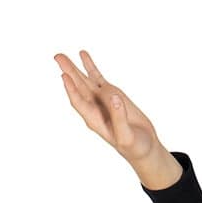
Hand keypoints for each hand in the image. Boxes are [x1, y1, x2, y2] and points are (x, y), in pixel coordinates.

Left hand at [53, 49, 163, 167]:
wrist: (144, 146)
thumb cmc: (134, 147)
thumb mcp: (126, 137)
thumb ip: (119, 118)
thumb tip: (114, 97)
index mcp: (95, 120)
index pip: (79, 102)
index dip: (71, 90)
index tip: (64, 75)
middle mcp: (94, 108)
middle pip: (78, 87)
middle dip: (68, 72)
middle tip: (57, 56)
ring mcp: (102, 100)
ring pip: (85, 80)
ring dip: (74, 68)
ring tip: (61, 55)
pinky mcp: (111, 94)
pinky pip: (97, 77)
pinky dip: (90, 67)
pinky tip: (82, 55)